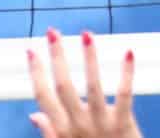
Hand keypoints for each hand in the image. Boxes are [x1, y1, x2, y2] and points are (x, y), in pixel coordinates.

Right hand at [26, 29, 140, 137]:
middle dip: (57, 57)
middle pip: (63, 86)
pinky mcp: (123, 125)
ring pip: (93, 86)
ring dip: (89, 58)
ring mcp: (101, 124)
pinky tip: (128, 52)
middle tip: (53, 32)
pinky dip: (127, 73)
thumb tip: (34, 115)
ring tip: (86, 35)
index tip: (31, 50)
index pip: (44, 97)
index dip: (36, 73)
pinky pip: (125, 95)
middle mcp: (78, 125)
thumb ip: (50, 132)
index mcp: (62, 130)